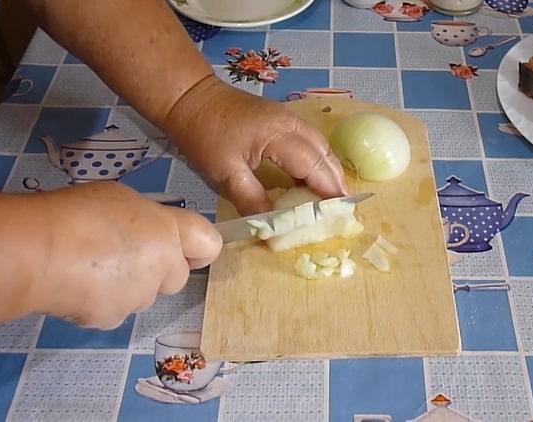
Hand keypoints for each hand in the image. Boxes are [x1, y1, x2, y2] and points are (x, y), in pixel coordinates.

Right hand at [31, 182, 220, 328]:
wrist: (36, 253)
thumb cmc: (76, 214)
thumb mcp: (120, 199)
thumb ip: (147, 220)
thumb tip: (146, 232)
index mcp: (169, 231)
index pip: (210, 244)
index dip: (198, 248)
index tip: (181, 247)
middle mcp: (163, 267)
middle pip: (175, 276)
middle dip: (157, 270)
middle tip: (121, 254)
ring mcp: (139, 297)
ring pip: (143, 295)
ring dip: (127, 286)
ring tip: (89, 267)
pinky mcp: (113, 319)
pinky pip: (114, 310)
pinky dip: (99, 301)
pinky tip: (75, 285)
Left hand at [163, 76, 348, 215]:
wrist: (190, 98)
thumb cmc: (204, 135)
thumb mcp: (224, 174)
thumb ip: (252, 201)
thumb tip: (272, 228)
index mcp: (279, 136)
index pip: (314, 167)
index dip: (328, 192)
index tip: (338, 215)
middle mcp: (292, 124)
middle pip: (325, 155)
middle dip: (337, 183)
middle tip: (342, 211)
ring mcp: (290, 118)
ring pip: (322, 147)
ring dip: (330, 172)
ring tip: (333, 199)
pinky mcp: (283, 118)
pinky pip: (311, 141)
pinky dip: (319, 161)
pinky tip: (314, 179)